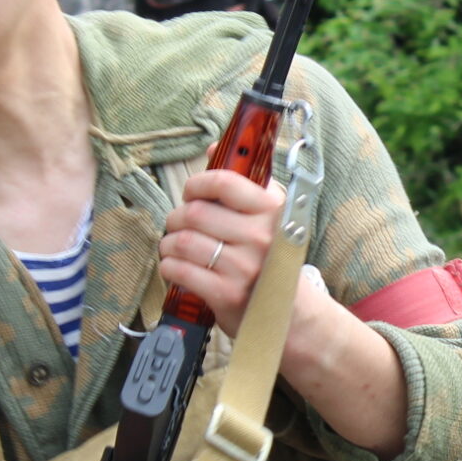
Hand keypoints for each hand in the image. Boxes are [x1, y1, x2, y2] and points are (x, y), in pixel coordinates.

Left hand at [161, 170, 286, 338]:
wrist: (293, 313)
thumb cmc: (276, 258)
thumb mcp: (271, 216)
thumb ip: (245, 183)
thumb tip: (214, 147)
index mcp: (271, 211)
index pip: (224, 183)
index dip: (197, 183)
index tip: (191, 192)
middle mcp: (260, 237)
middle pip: (195, 213)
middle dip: (176, 217)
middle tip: (178, 224)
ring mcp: (243, 267)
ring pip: (183, 241)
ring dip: (169, 243)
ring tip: (173, 246)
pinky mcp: (227, 294)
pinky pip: (180, 270)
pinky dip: (168, 266)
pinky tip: (174, 266)